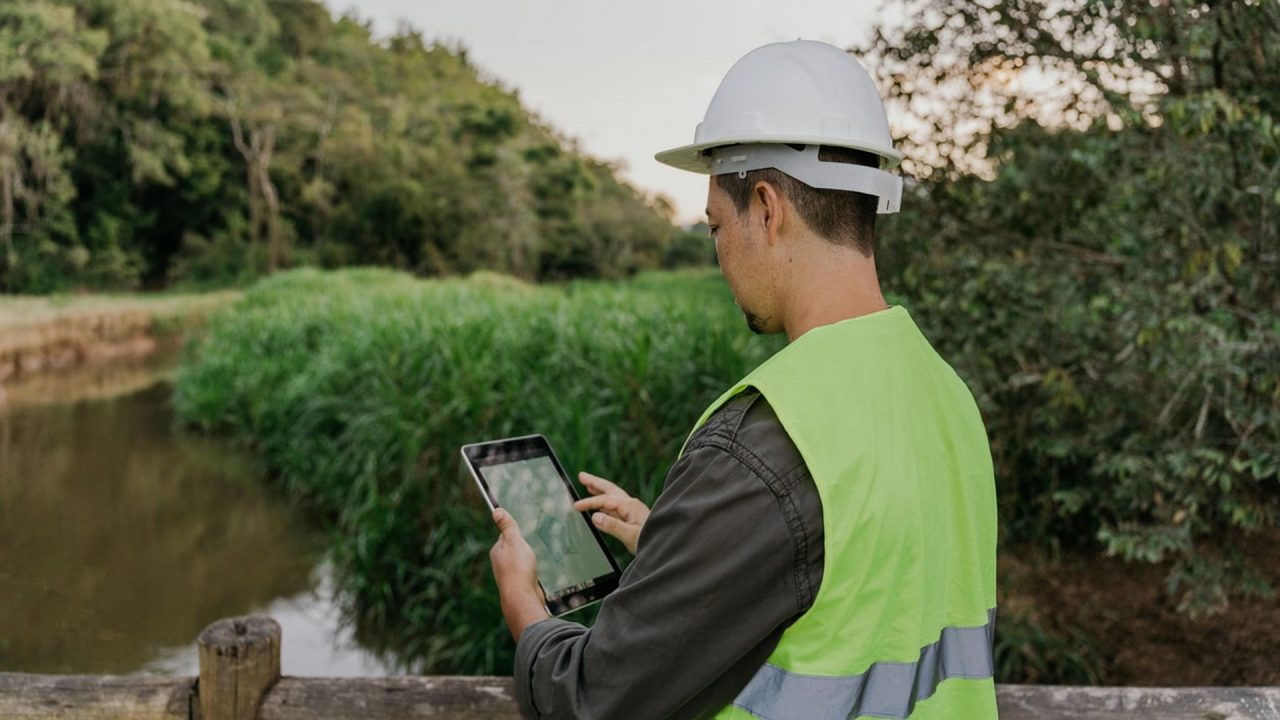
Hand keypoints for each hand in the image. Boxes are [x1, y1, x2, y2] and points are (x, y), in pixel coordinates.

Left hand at [489, 509, 549, 641]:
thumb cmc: (518, 568)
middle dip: (522, 548)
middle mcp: (499, 563)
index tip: (523, 534)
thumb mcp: (514, 541)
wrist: (522, 597)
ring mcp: (508, 575)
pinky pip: (525, 573)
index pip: (505, 536)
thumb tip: (496, 510)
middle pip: (512, 549)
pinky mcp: (518, 585)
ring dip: (527, 561)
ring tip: (533, 562)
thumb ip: (507, 526)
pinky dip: (530, 572)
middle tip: (531, 548)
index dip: (515, 534)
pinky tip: (535, 574)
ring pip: (519, 562)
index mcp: (496, 551)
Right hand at [573, 471, 649, 553]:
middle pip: (609, 489)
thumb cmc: (649, 540)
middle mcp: (630, 504)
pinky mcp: (631, 516)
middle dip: (595, 482)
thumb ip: (612, 526)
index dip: (589, 502)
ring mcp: (631, 509)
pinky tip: (599, 504)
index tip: (576, 506)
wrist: (665, 544)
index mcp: (629, 505)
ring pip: (612, 495)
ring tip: (588, 484)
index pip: (605, 500)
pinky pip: (614, 505)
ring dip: (599, 489)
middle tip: (581, 476)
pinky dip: (604, 501)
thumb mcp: (629, 535)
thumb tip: (595, 517)